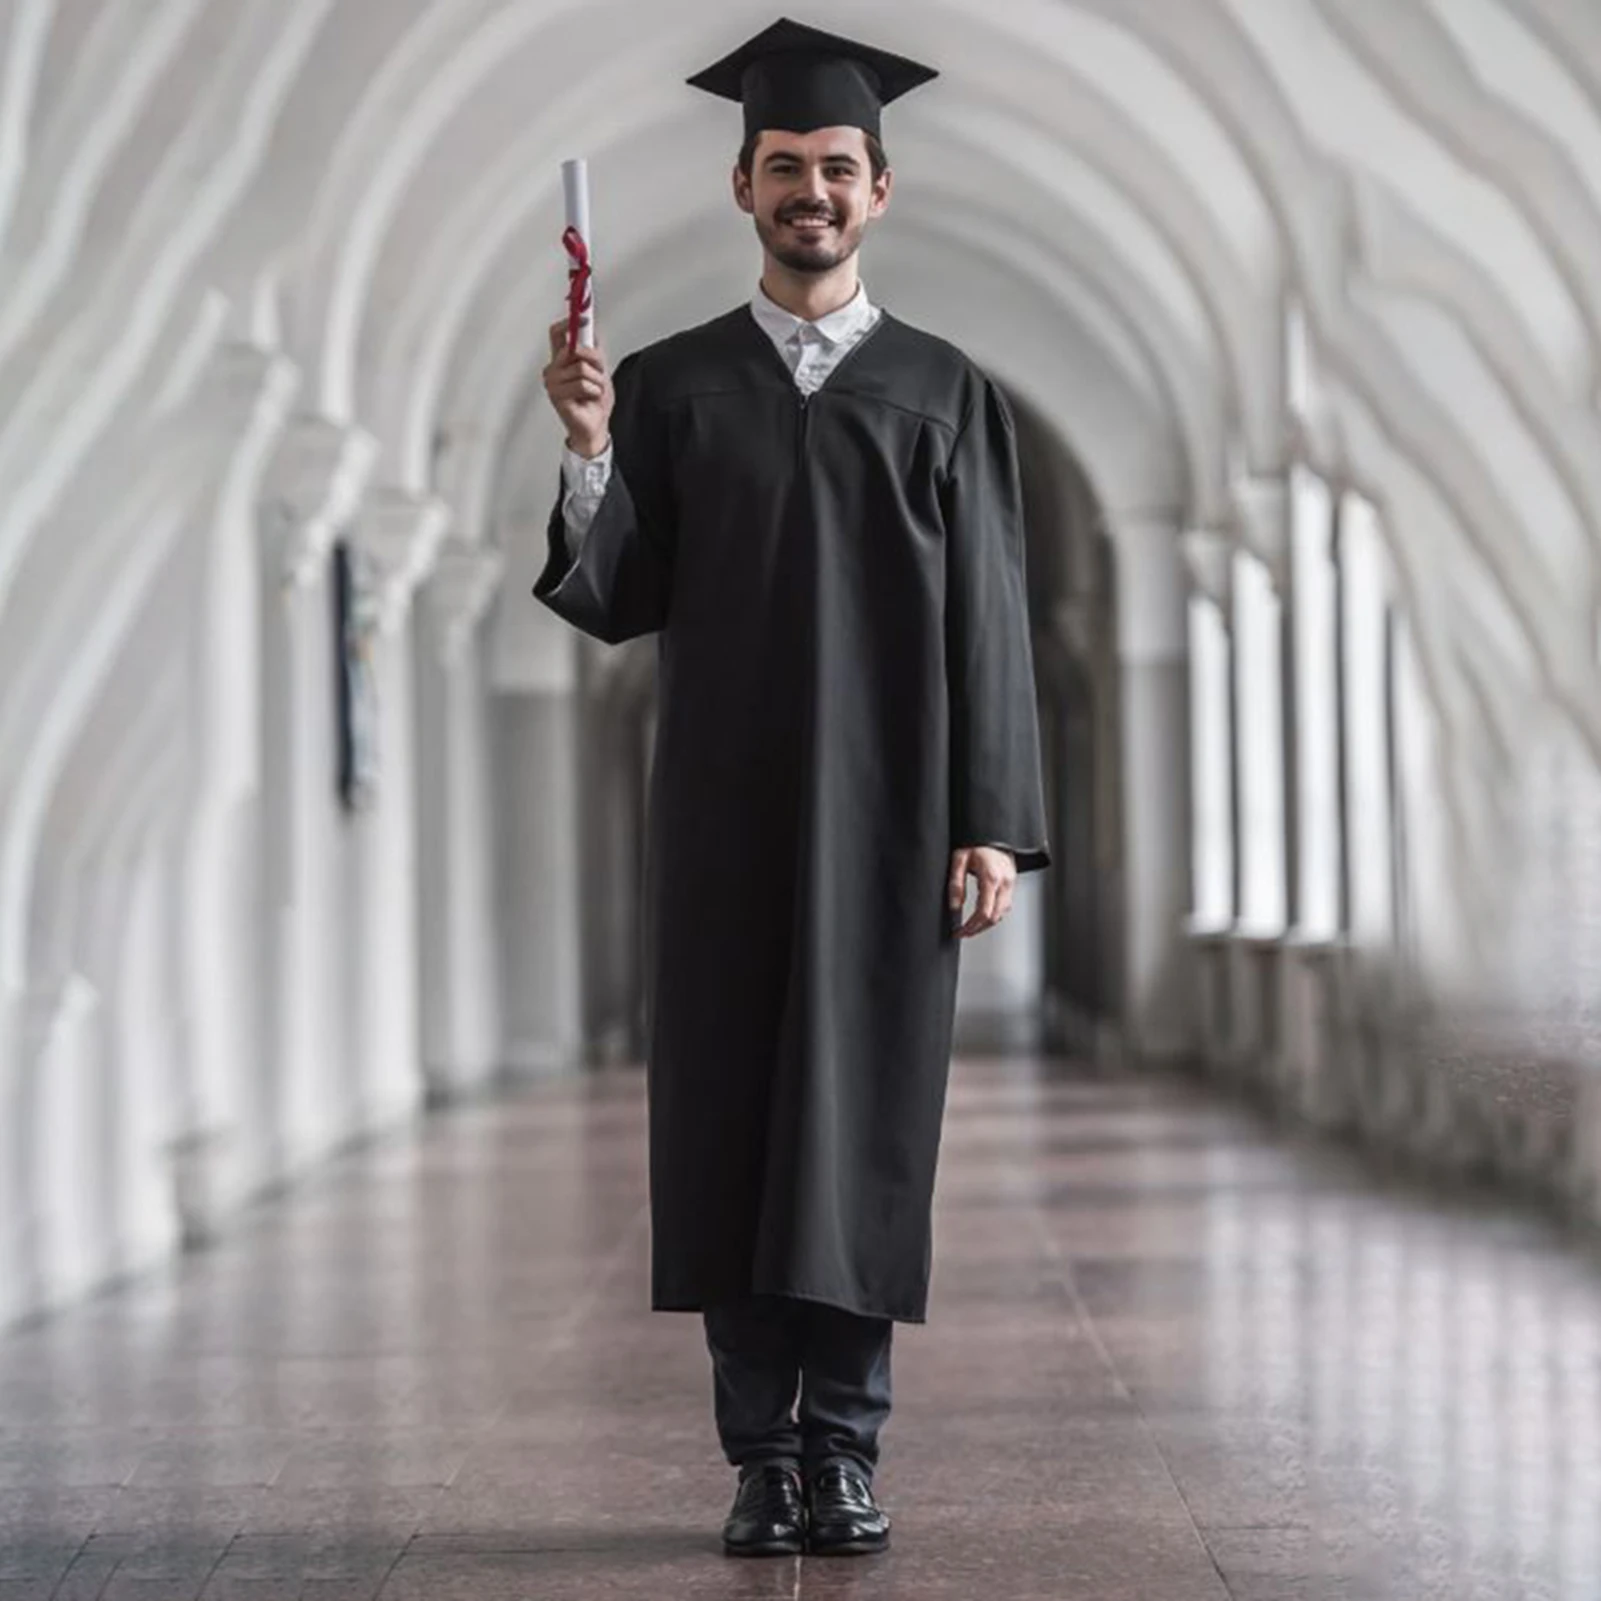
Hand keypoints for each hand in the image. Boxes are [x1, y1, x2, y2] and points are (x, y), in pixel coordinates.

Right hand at [544, 317, 613, 456]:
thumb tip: (589, 328)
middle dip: (594, 360)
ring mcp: (553, 382)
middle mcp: (554, 368)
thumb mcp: (600, 370)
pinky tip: (589, 398)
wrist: (596, 426)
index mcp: (561, 360)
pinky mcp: (556, 395)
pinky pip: (582, 383)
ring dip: (596, 380)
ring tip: (593, 391)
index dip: (569, 322)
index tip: (583, 315)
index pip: (558, 333)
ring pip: (581, 367)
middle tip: (598, 373)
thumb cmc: (595, 401)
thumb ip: (593, 350)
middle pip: (574, 348)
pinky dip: (593, 391)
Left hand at [947, 846, 1015, 938]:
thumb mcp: (959, 859)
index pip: (984, 912)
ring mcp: (1010, 883)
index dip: (971, 926)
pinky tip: (982, 916)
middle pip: (995, 917)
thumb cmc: (976, 843)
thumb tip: (954, 906)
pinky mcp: (1011, 883)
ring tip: (970, 927)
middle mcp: (1004, 882)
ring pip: (1002, 914)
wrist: (993, 833)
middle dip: (978, 929)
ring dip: (986, 924)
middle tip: (963, 933)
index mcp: (991, 877)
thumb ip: (956, 884)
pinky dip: (994, 914)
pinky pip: (1005, 906)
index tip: (960, 931)